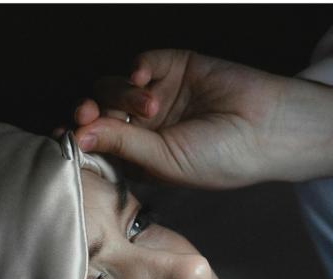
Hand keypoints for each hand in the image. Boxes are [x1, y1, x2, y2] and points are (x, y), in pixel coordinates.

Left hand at [73, 49, 289, 188]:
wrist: (268, 128)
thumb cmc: (224, 158)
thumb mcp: (165, 161)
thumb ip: (122, 146)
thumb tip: (76, 137)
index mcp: (144, 158)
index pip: (100, 146)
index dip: (80, 139)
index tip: (64, 136)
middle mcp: (147, 128)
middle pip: (100, 113)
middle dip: (89, 113)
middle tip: (88, 114)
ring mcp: (160, 96)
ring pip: (115, 87)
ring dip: (121, 94)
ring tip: (151, 105)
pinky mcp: (174, 68)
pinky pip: (141, 62)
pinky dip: (136, 67)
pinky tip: (145, 79)